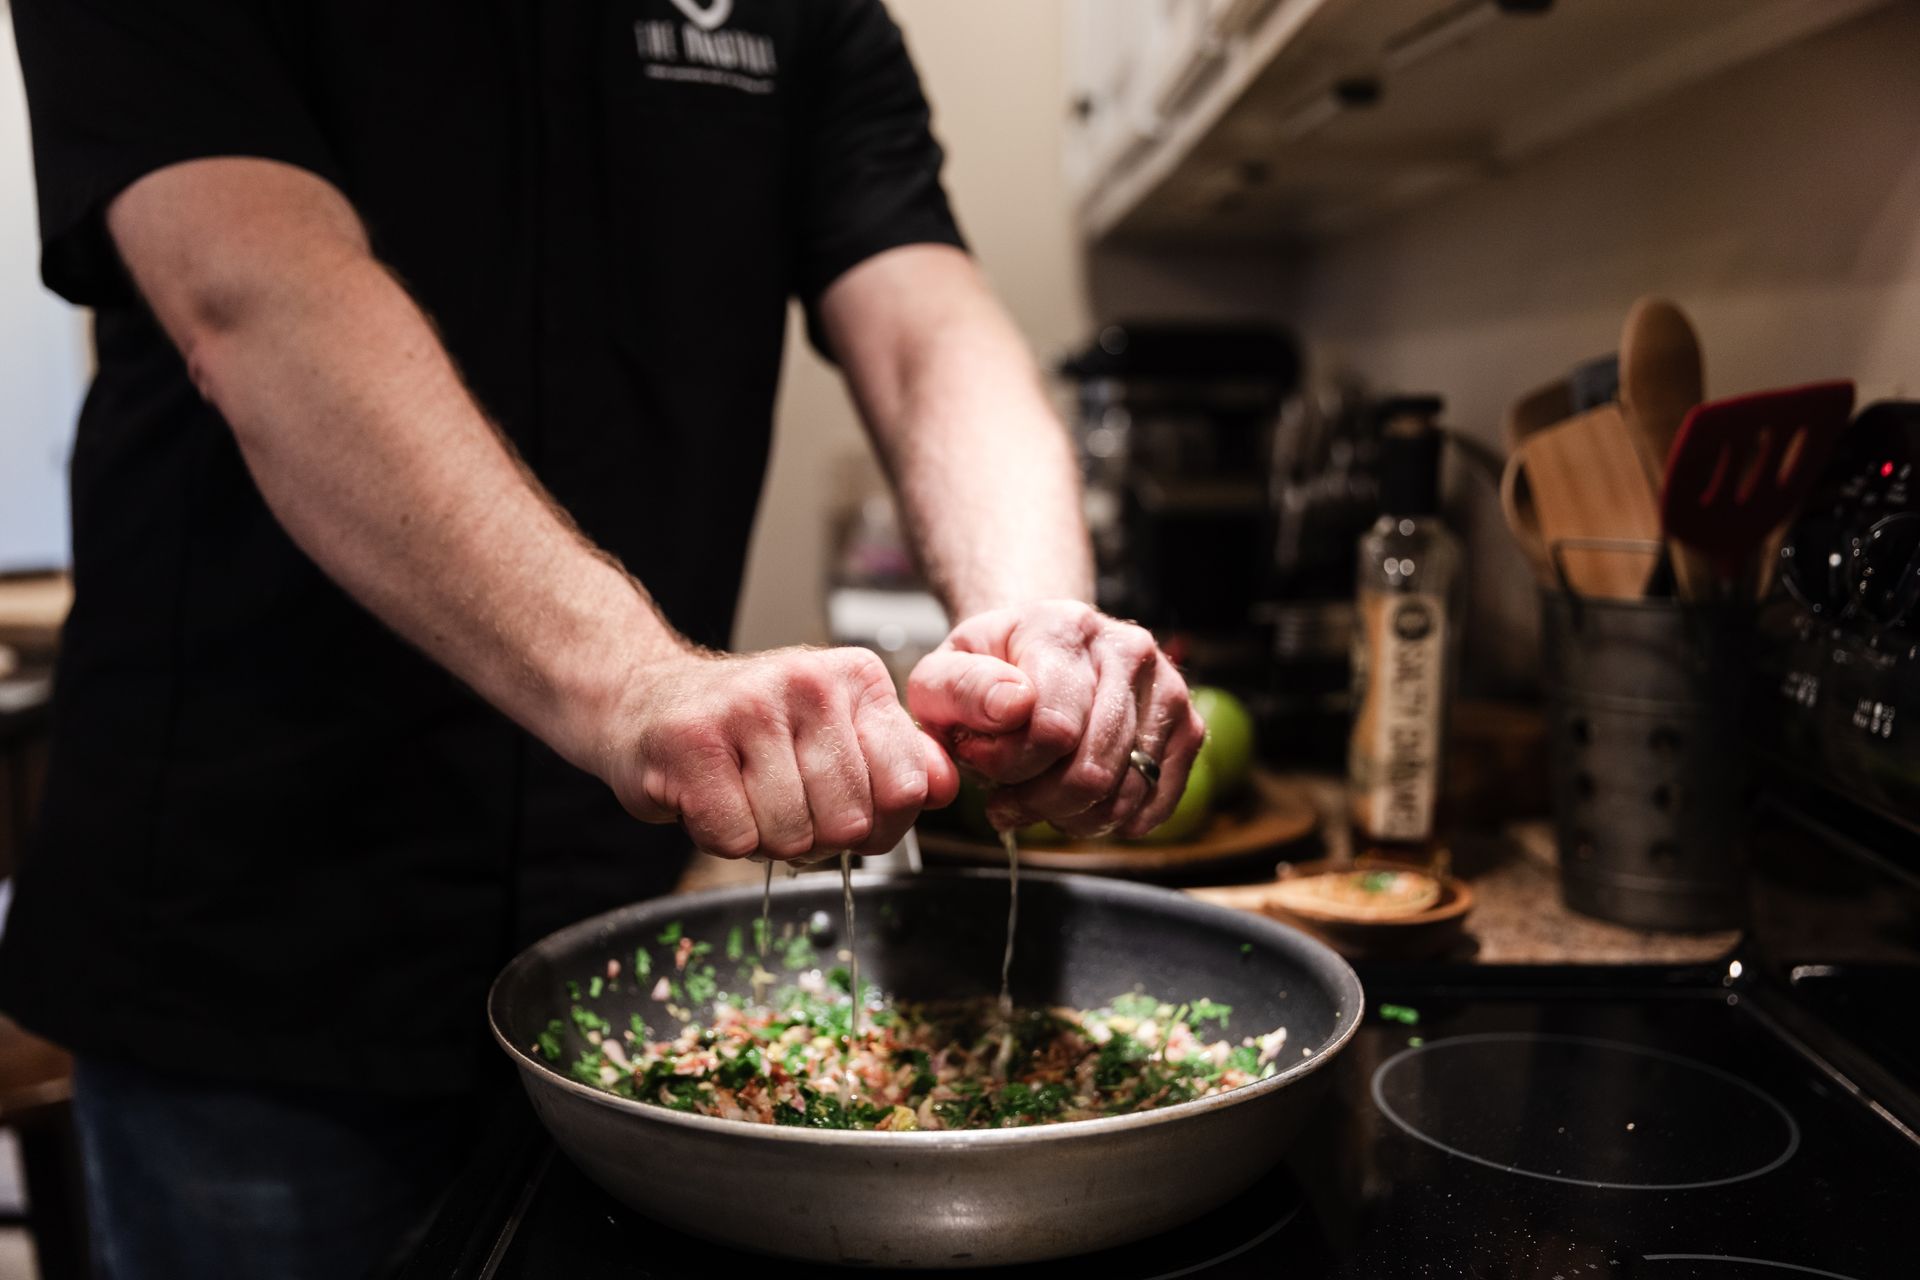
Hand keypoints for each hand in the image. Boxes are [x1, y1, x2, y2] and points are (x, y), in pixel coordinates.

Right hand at [606, 646, 958, 860]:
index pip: (905, 788)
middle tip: (783, 803)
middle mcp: (808, 681)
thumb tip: (944, 789)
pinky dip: (721, 838)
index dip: (878, 822)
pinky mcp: (692, 740)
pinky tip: (709, 797)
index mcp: (856, 679)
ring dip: (765, 838)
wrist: (645, 701)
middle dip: (816, 837)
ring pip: (791, 835)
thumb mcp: (836, 733)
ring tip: (744, 796)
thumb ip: (898, 761)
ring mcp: (748, 706)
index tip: (845, 805)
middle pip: (849, 822)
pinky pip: (734, 838)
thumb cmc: (750, 731)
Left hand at [907, 600, 1203, 838]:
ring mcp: (1166, 686)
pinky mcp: (1188, 724)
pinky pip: (1156, 801)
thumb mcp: (943, 675)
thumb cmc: (987, 673)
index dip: (1008, 766)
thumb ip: (958, 691)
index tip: (980, 762)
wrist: (1036, 652)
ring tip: (1039, 799)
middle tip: (1006, 800)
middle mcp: (1127, 648)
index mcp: (1064, 627)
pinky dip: (1113, 820)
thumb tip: (1012, 708)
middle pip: (1092, 768)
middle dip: (1039, 802)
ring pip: (1125, 792)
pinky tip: (1078, 805)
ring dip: (1072, 816)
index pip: (1052, 728)